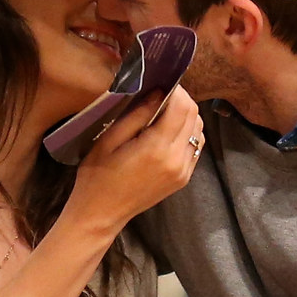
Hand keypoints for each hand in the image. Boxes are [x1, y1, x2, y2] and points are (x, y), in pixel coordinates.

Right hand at [63, 85, 202, 233]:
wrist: (101, 214)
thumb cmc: (97, 175)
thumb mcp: (109, 140)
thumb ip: (137, 115)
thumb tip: (158, 92)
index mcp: (157, 148)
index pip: (182, 107)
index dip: (175, 89)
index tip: (160, 82)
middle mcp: (177, 159)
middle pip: (194, 115)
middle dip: (181, 99)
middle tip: (161, 94)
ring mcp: (183, 171)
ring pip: (199, 130)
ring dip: (186, 115)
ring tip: (164, 112)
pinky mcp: (184, 178)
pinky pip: (196, 146)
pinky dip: (187, 133)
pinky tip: (168, 132)